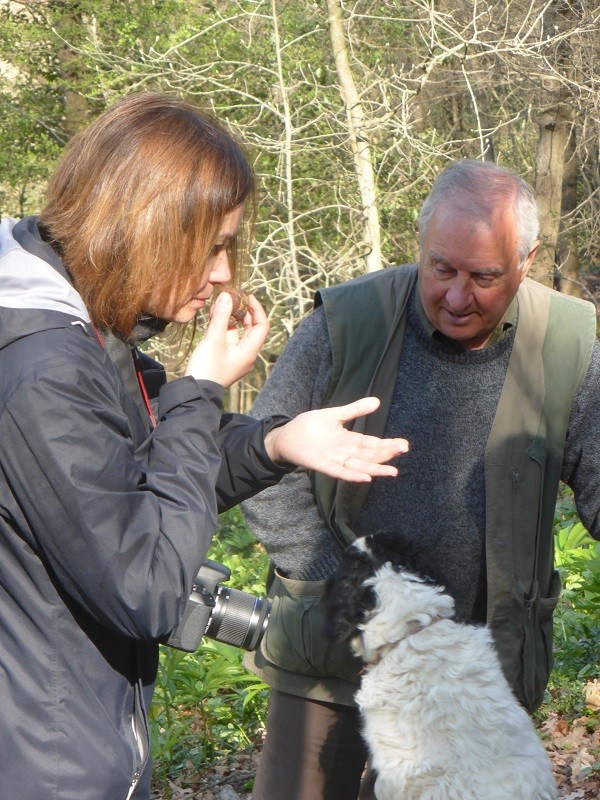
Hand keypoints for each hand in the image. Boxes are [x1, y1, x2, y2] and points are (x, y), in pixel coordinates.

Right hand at [185, 292, 268, 386]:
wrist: (195, 391)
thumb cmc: (207, 367)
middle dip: (242, 311)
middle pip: (251, 328)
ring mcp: (236, 357)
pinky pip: (228, 339)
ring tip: (219, 305)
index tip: (246, 295)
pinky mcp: (225, 358)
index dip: (256, 308)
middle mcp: (246, 354)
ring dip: (230, 318)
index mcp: (249, 351)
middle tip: (231, 298)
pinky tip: (214, 317)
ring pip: (238, 332)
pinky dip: (223, 327)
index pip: (262, 325)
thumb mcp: (214, 339)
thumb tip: (227, 295)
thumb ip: (221, 316)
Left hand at [264, 397, 408, 481]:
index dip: (388, 444)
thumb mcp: (335, 414)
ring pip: (359, 466)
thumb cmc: (309, 426)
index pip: (372, 443)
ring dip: (375, 469)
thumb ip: (355, 409)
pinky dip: (352, 475)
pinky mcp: (322, 464)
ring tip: (392, 471)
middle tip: (403, 450)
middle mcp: (345, 452)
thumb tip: (377, 401)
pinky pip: (340, 472)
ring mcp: (334, 459)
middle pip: (370, 455)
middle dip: (387, 454)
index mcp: (349, 440)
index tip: (404, 444)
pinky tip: (366, 477)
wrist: (287, 435)